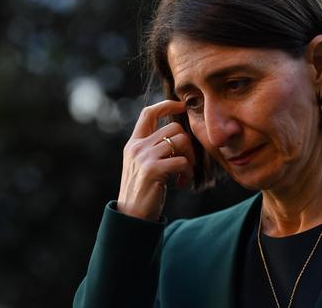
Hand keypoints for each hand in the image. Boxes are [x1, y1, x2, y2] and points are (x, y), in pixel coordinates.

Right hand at [117, 100, 194, 221]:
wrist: (132, 217)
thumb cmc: (143, 192)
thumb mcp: (143, 165)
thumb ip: (154, 149)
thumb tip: (177, 135)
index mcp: (134, 144)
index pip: (148, 113)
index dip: (166, 105)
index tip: (182, 106)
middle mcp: (137, 147)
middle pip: (174, 128)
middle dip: (188, 144)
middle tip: (187, 164)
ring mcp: (144, 157)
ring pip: (181, 141)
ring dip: (190, 159)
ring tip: (185, 175)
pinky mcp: (153, 170)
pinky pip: (182, 161)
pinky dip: (188, 173)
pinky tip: (182, 183)